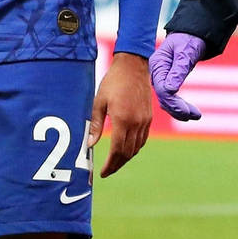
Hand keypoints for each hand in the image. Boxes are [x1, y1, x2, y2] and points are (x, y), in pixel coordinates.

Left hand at [90, 52, 154, 177]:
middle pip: (128, 153)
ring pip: (137, 148)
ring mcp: (144, 121)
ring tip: (115, 162)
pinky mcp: (148, 117)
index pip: (117, 150)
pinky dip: (134, 148)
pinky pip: (142, 139)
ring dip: (126, 158)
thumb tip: (88, 144)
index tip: (103, 173)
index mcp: (122, 120)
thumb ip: (95, 124)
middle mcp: (136, 123)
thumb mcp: (99, 102)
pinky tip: (126, 148)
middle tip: (107, 171)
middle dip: (117, 165)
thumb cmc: (113, 81)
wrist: (133, 66)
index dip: (110, 165)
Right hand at [148, 32, 204, 120]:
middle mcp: (157, 72)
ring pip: (167, 98)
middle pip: (163, 96)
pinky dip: (180, 105)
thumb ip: (178, 71)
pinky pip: (171, 96)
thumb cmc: (190, 39)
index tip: (187, 112)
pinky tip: (190, 112)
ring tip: (196, 115)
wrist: (193, 31)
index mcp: (157, 64)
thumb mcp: (185, 53)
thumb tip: (171, 91)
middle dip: (177, 108)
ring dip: (179, 109)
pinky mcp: (168, 79)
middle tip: (194, 116)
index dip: (173, 103)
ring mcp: (162, 76)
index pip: (162, 89)